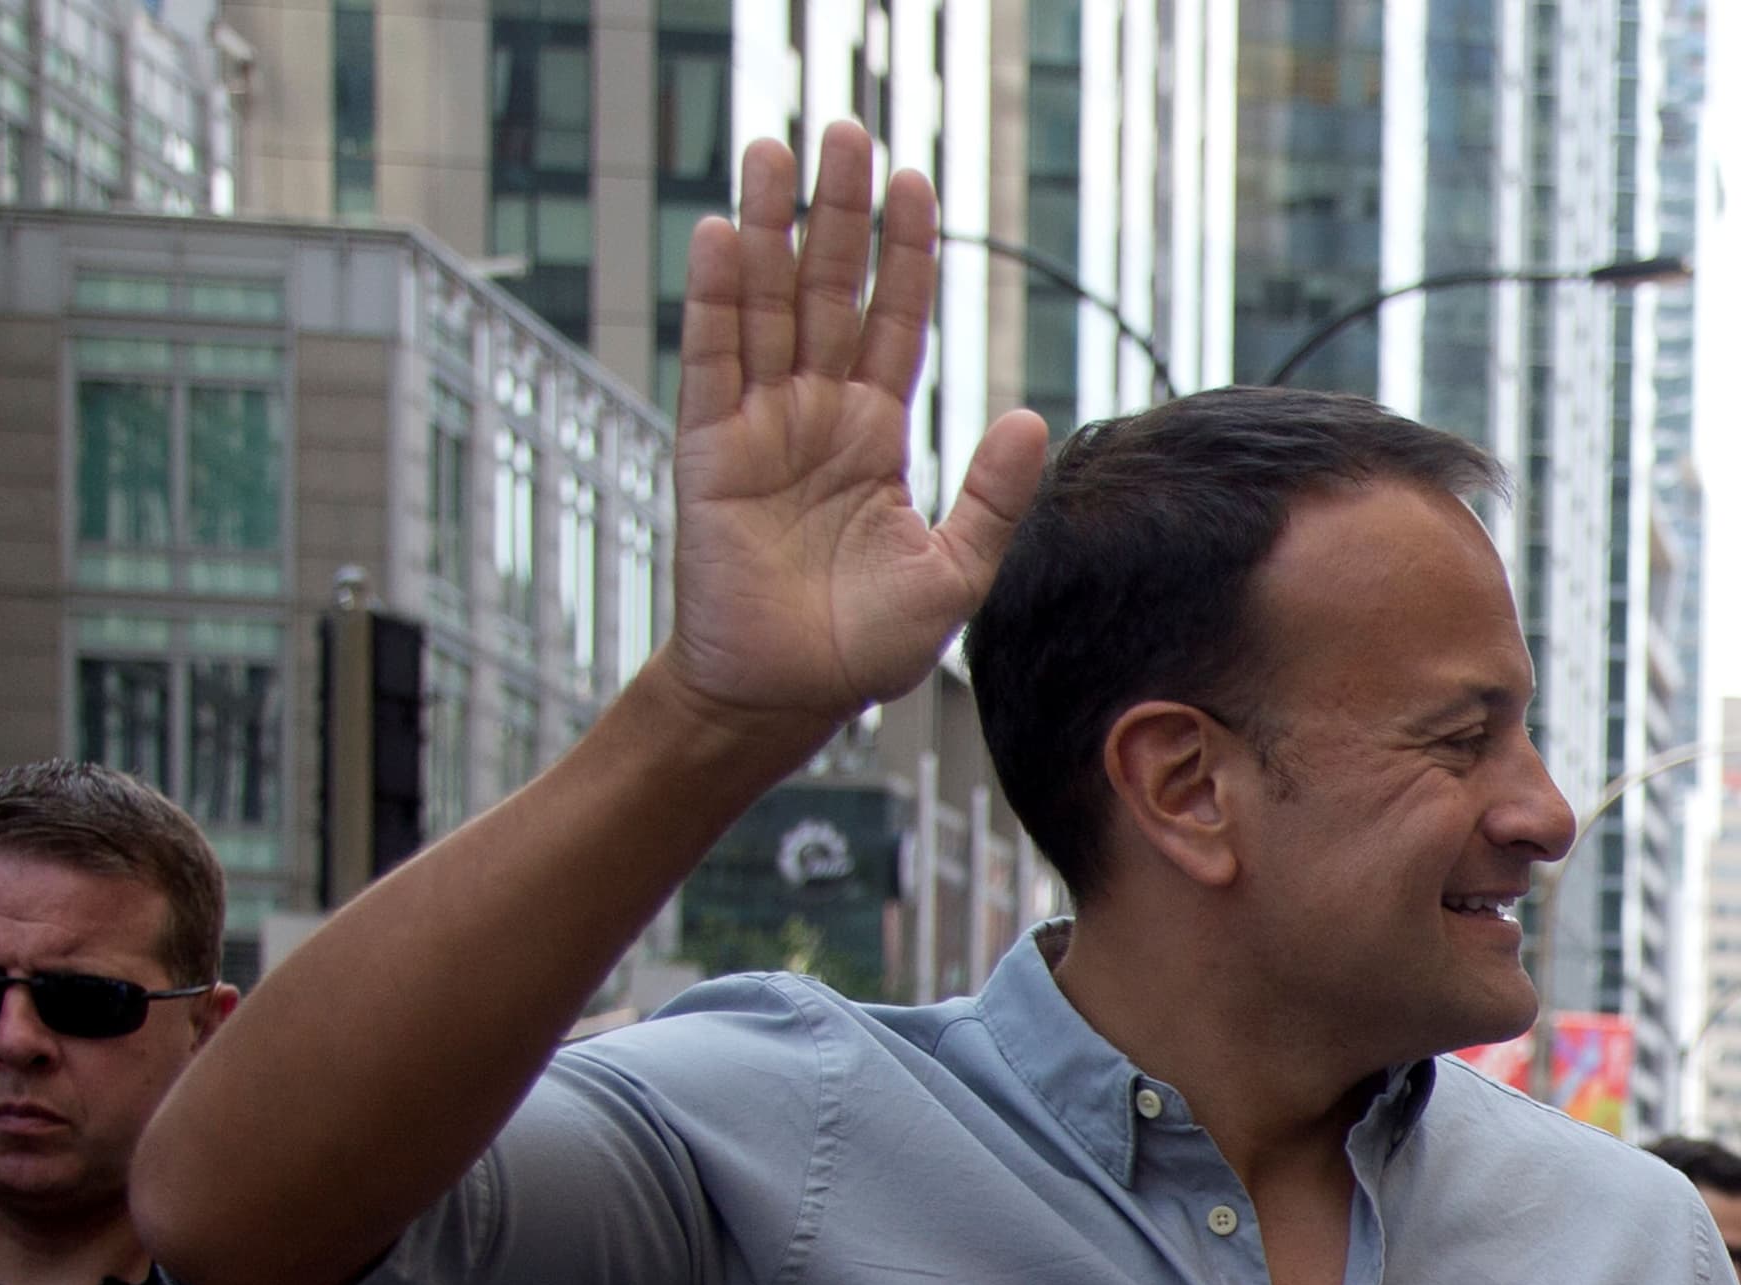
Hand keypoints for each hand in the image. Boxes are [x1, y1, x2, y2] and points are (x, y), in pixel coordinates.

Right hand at [663, 124, 1048, 765]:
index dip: (904, 255)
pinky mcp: (710, 450)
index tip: (916, 183)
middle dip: (840, 213)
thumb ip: (990, 496)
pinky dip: (719, 300)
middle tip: (846, 130)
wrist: (789, 698)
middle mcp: (816, 415)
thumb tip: (1030, 415)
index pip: (895, 323)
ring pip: (769, 306)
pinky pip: (714, 361)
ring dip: (773, 228)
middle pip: (831, 291)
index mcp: (874, 434)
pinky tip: (728, 237)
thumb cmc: (866, 645)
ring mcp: (759, 425)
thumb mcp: (954, 572)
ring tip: (776, 150)